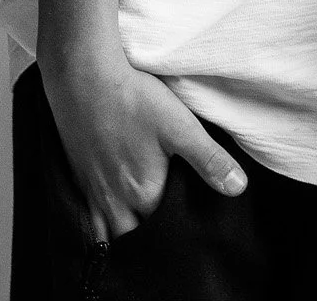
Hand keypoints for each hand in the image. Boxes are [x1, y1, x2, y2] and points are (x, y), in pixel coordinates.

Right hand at [39, 43, 245, 241]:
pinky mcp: (79, 180)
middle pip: (136, 236)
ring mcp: (93, 194)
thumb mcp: (180, 128)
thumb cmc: (134, 101)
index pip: (165, 229)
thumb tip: (237, 189)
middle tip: (170, 223)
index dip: (180, 226)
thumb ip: (209, 160)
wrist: (84, 81)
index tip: (192, 220)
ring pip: (111, 233)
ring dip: (127, 233)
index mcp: (143, 194)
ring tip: (144, 223)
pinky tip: (115, 212)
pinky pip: (91, 221)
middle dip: (152, 236)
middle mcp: (115, 203)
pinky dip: (102, 226)